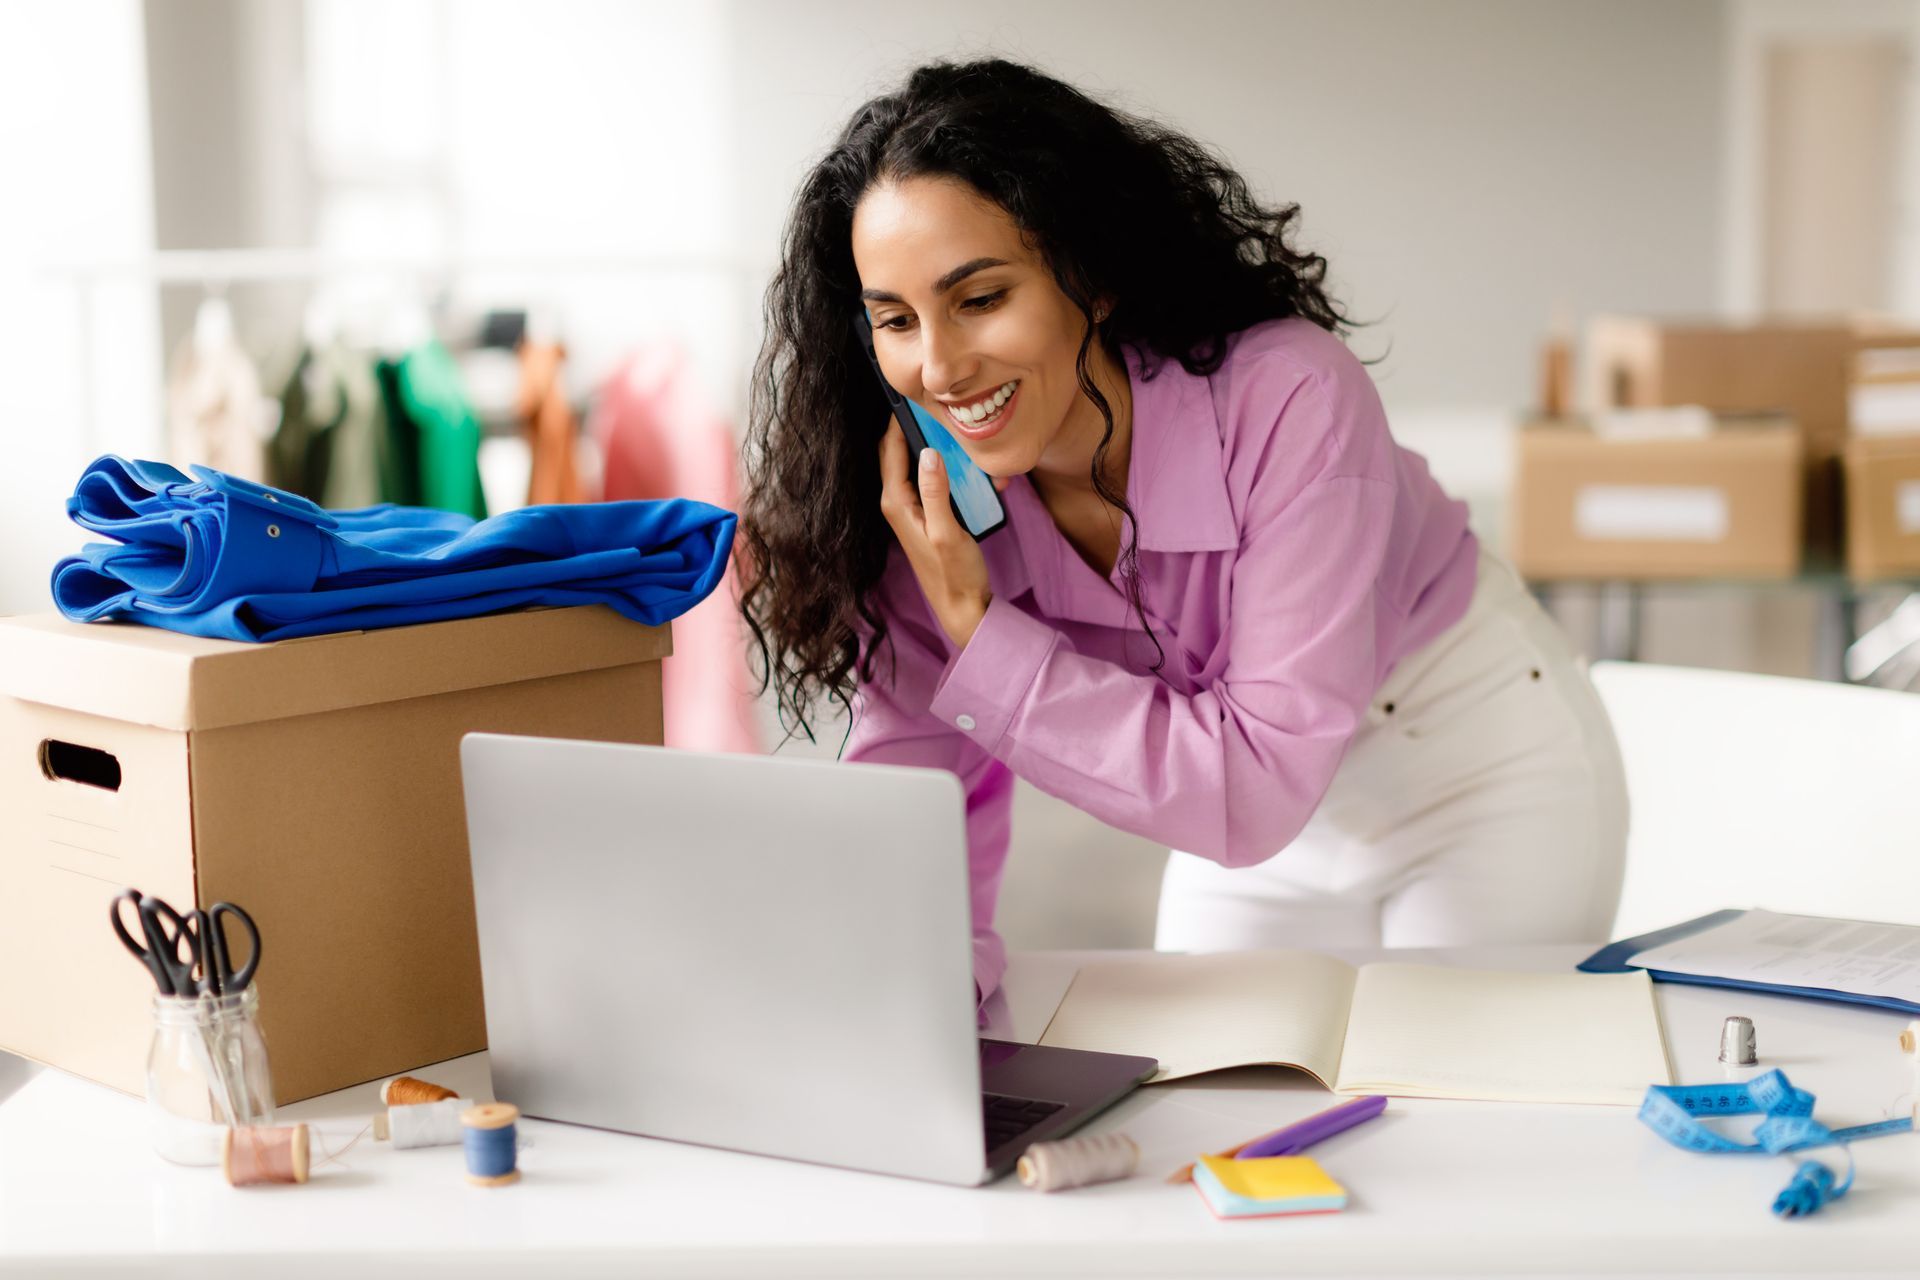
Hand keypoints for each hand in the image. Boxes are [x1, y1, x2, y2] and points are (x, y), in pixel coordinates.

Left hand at [877, 421, 994, 648]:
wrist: (962, 606)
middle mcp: (897, 502)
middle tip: (939, 407)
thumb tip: (930, 452)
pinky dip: (944, 466)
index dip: (899, 419)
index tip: (914, 394)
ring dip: (933, 447)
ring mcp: (910, 507)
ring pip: (915, 463)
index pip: (890, 449)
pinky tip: (964, 464)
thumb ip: (936, 492)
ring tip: (954, 431)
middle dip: (916, 428)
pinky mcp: (925, 513)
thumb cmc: (954, 573)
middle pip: (899, 451)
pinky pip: (929, 478)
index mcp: (896, 502)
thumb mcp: (947, 531)